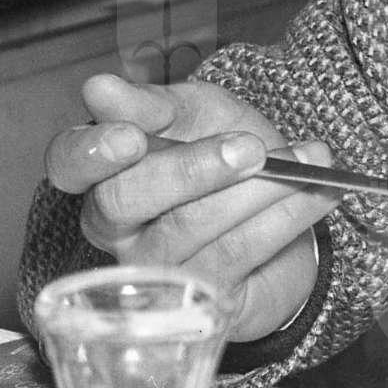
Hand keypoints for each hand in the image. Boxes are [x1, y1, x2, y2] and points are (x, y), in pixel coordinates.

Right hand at [44, 72, 340, 341]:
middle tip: (252, 147)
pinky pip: (238, 255)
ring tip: (311, 160)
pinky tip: (319, 192)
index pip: (68, 164)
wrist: (287, 200)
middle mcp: (116, 229)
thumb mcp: (195, 112)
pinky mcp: (204, 299)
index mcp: (102, 172)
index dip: (92, 152)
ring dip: (260, 191)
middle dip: (191, 169)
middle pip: (124, 202)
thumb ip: (153, 104)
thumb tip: (99, 89)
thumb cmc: (226, 148)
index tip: (131, 136)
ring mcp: (156, 270)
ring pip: (190, 230)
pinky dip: (285, 218)